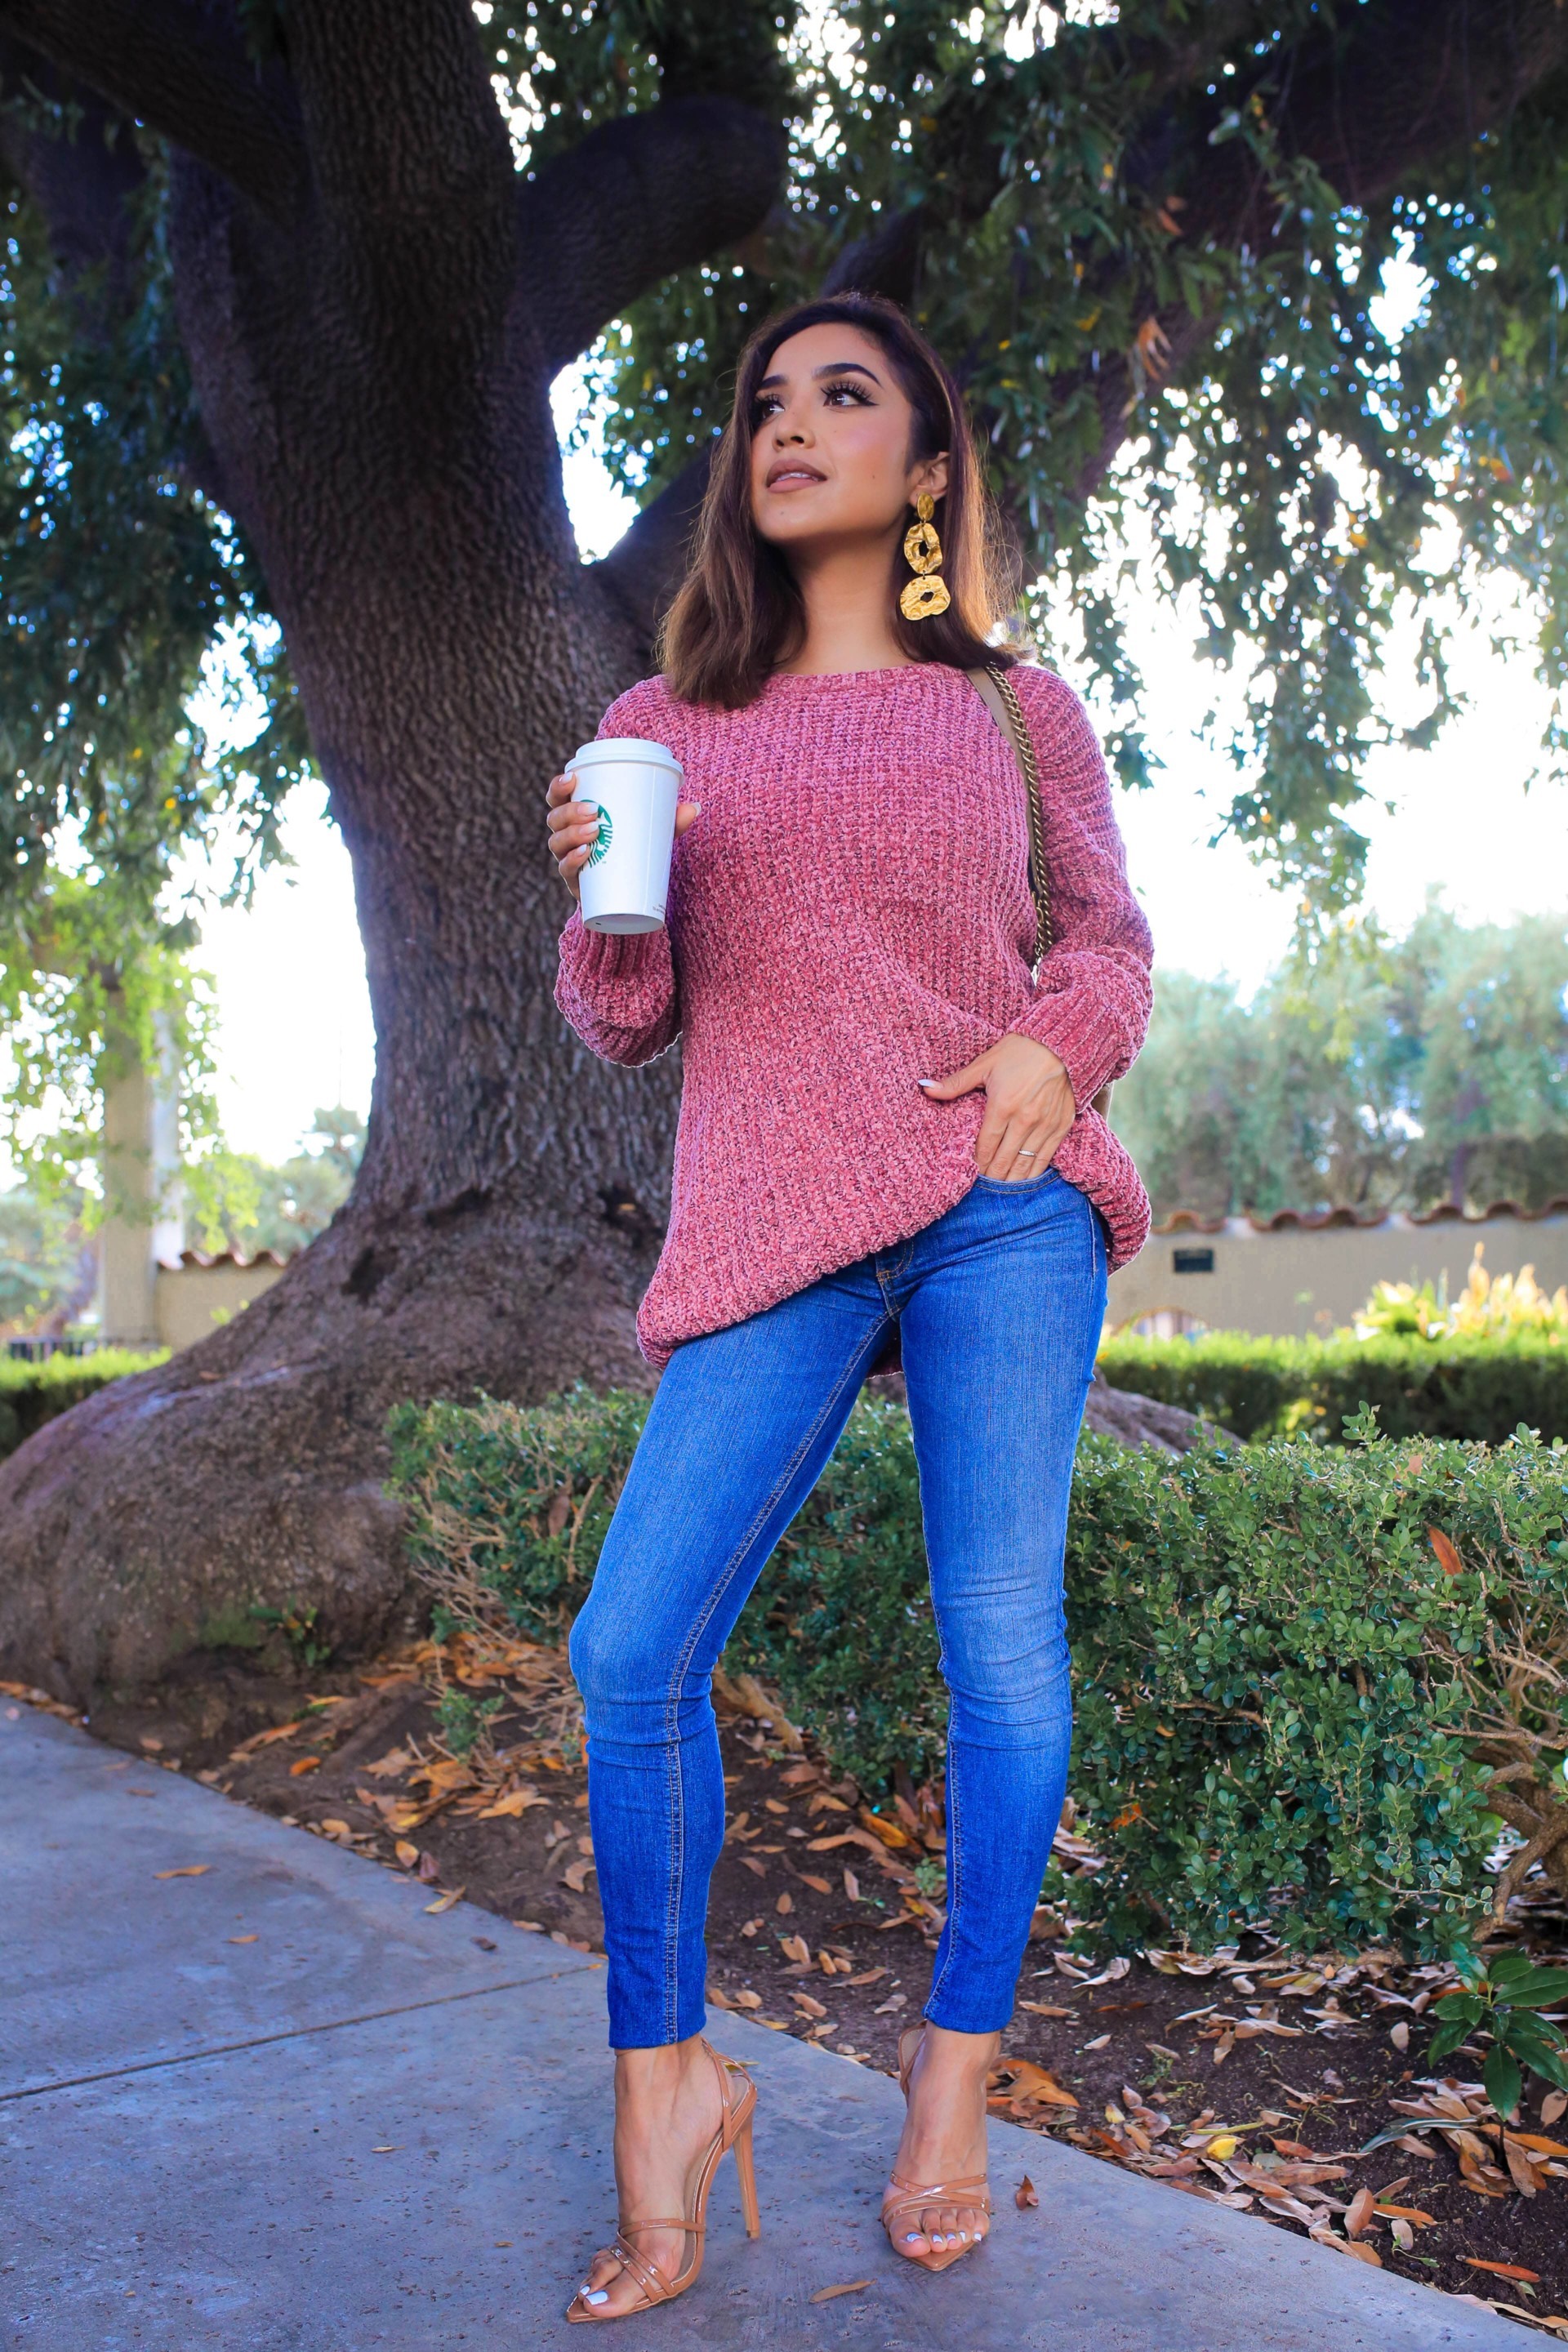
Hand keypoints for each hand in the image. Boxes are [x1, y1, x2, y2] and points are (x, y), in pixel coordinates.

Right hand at [545, 771, 702, 901]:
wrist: (631, 895)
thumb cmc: (636, 852)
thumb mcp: (653, 834)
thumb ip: (670, 821)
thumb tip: (695, 807)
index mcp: (577, 817)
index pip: (557, 798)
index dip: (559, 786)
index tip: (573, 778)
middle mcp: (566, 837)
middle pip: (555, 819)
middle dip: (571, 811)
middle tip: (594, 810)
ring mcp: (568, 860)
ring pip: (557, 843)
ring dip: (572, 834)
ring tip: (595, 830)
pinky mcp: (576, 883)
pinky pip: (566, 871)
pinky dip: (573, 861)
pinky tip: (585, 854)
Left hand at [919, 1035, 1075, 1179]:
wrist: (1062, 1044)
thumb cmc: (1020, 1051)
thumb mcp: (985, 1063)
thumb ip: (956, 1083)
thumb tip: (925, 1088)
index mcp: (1003, 1106)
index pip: (985, 1147)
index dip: (976, 1164)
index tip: (969, 1174)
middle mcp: (1025, 1120)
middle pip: (1003, 1161)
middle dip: (991, 1177)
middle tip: (982, 1187)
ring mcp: (1045, 1126)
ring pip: (1025, 1165)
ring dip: (1010, 1180)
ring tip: (1000, 1188)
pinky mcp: (1062, 1127)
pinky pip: (1046, 1159)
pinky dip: (1033, 1172)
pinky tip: (1023, 1179)